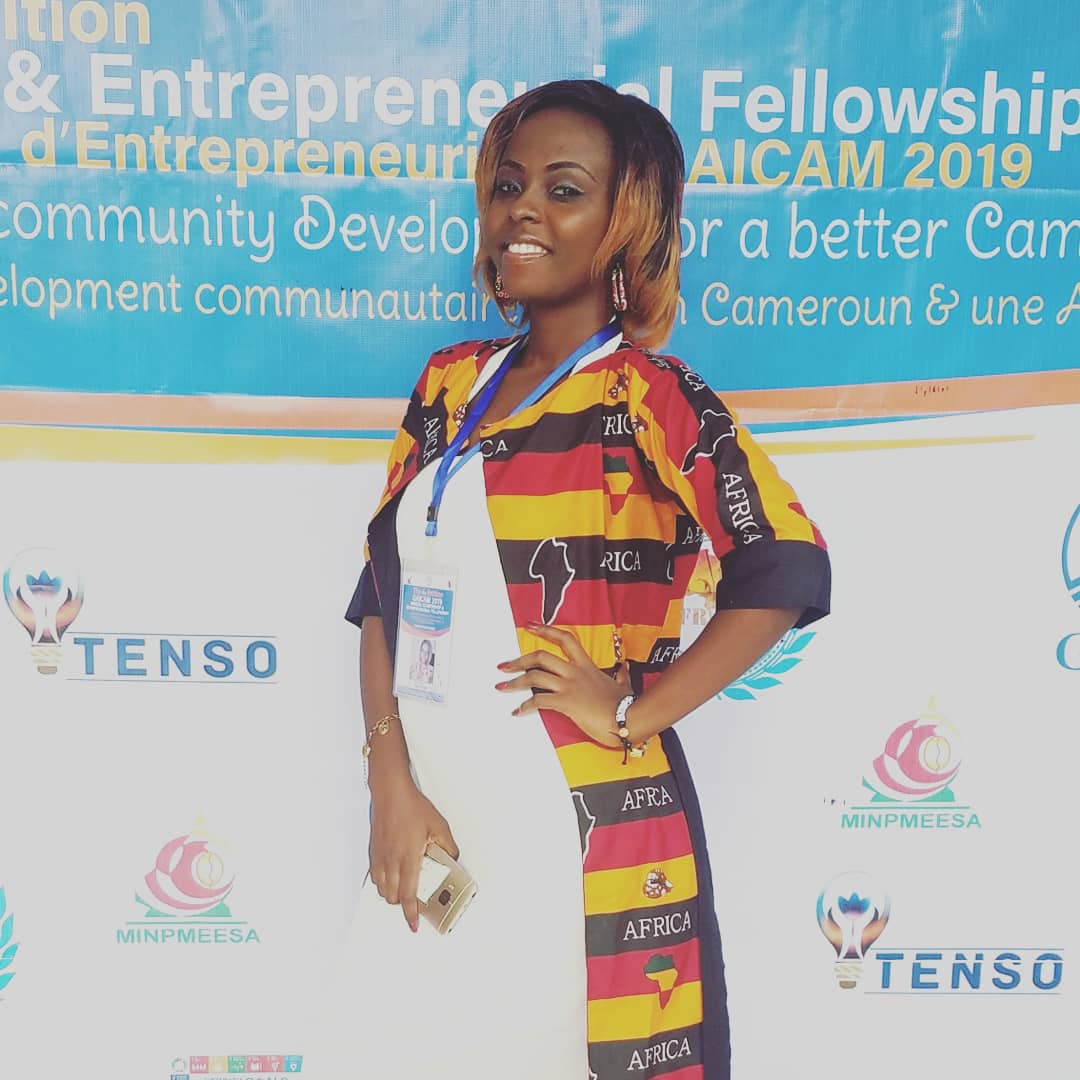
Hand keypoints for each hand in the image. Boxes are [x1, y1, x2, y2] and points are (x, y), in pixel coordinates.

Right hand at [368, 778, 458, 932]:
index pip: (409, 895)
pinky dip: (383, 882)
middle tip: (414, 903)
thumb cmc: (411, 807)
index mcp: (408, 858)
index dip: (411, 914)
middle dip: (403, 905)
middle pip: (393, 897)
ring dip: (392, 894)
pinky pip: (375, 876)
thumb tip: (453, 857)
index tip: (414, 925)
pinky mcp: (374, 851)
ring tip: (404, 890)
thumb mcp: (439, 825)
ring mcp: (380, 857)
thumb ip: (448, 845)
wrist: (391, 793)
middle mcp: (391, 861)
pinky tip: (391, 876)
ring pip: (382, 889)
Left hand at [496, 622, 630, 746]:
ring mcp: (569, 686)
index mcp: (586, 666)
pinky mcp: (566, 702)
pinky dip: (525, 706)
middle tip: (504, 666)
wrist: (630, 717)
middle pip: (541, 656)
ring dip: (515, 682)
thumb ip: (620, 675)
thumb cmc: (626, 704)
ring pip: (534, 677)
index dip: (546, 630)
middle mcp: (575, 672)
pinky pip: (538, 701)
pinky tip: (518, 711)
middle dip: (519, 660)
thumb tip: (623, 668)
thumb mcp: (623, 684)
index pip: (565, 639)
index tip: (530, 625)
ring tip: (502, 687)